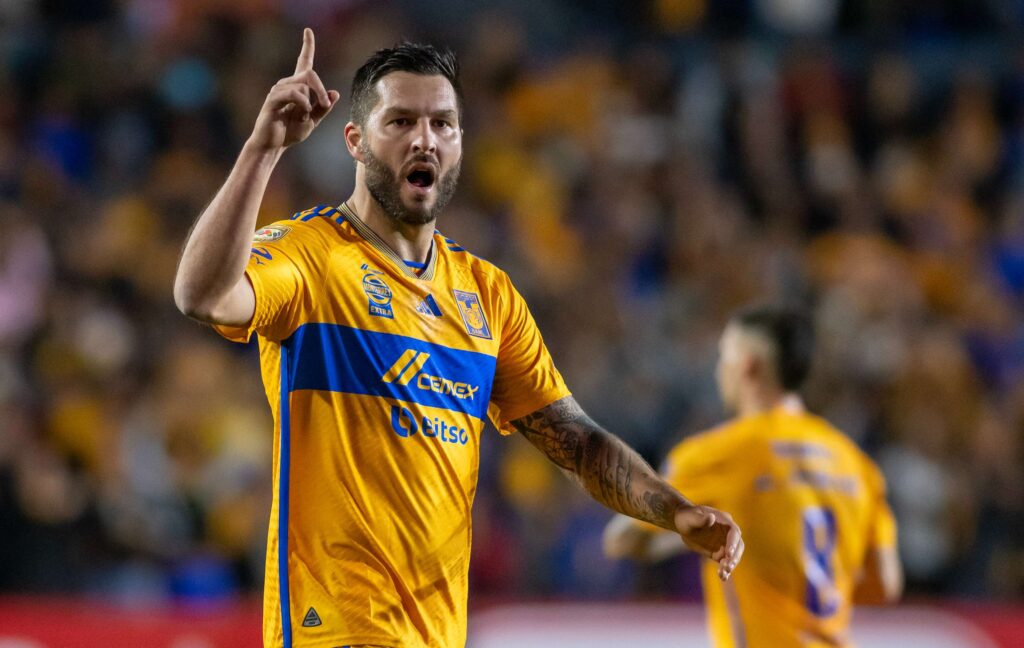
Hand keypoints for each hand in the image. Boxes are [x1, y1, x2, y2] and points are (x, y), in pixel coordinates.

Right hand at [248, 28, 339, 152]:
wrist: (273, 145)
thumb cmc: (290, 132)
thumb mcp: (313, 121)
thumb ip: (323, 108)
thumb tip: (334, 93)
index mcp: (298, 87)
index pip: (303, 62)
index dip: (307, 46)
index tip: (308, 31)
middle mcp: (287, 84)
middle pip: (309, 73)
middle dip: (321, 89)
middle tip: (325, 105)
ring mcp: (278, 90)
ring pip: (302, 85)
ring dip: (311, 101)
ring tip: (306, 116)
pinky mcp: (273, 99)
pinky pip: (293, 93)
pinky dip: (302, 103)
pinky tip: (303, 113)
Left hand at [674, 504, 743, 580]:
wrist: (683, 524)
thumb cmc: (686, 516)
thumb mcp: (690, 517)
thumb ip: (701, 519)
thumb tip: (712, 517)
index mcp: (724, 520)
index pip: (734, 532)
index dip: (733, 543)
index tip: (728, 553)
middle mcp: (728, 533)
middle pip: (738, 545)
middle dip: (735, 557)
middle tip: (727, 567)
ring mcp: (725, 543)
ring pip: (733, 556)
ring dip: (730, 565)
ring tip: (723, 574)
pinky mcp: (720, 553)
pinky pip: (725, 563)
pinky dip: (725, 570)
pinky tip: (722, 577)